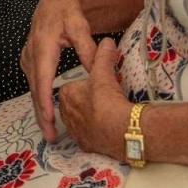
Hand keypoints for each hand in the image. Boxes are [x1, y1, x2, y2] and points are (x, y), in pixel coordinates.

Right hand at [22, 0, 98, 140]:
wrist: (52, 3)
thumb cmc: (68, 13)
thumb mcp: (80, 27)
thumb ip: (87, 49)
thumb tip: (95, 71)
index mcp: (43, 45)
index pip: (43, 77)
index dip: (45, 99)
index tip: (49, 117)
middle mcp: (30, 53)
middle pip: (35, 88)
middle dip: (41, 113)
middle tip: (51, 135)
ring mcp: (27, 57)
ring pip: (32, 88)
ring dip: (39, 109)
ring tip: (49, 129)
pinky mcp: (28, 61)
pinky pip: (33, 83)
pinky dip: (39, 98)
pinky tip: (45, 112)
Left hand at [55, 39, 132, 154]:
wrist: (122, 131)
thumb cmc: (108, 101)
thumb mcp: (105, 74)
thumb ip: (103, 56)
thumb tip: (107, 42)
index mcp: (66, 95)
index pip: (69, 87)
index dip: (82, 85)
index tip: (94, 85)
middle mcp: (66, 114)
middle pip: (72, 104)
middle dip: (82, 102)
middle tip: (100, 99)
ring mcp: (74, 131)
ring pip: (77, 121)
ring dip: (86, 117)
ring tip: (102, 113)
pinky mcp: (84, 145)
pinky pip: (85, 135)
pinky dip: (92, 131)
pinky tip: (103, 128)